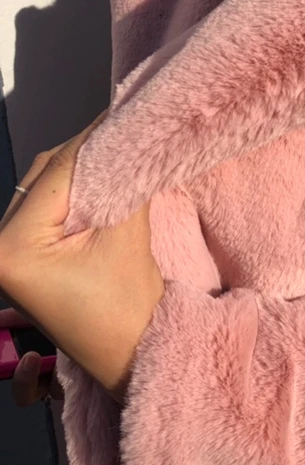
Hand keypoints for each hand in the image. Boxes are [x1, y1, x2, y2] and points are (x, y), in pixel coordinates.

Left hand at [0, 118, 164, 403]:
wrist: (133, 355)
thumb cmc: (129, 307)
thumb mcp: (125, 238)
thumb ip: (122, 183)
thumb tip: (129, 137)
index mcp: (11, 245)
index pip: (55, 174)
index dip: (93, 139)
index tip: (121, 109)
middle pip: (44, 178)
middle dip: (85, 154)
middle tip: (125, 129)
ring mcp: (9, 253)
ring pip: (46, 189)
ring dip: (81, 171)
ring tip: (118, 151)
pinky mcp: (26, 258)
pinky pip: (49, 210)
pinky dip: (77, 193)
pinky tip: (104, 180)